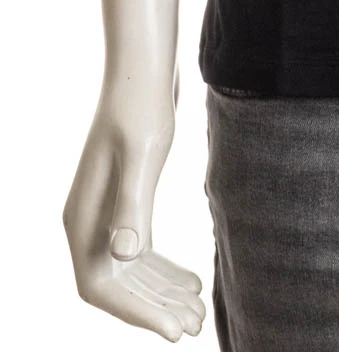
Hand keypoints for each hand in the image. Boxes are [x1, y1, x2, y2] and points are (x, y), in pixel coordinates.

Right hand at [62, 61, 205, 340]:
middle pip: (118, 286)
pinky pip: (141, 249)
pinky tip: (194, 280)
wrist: (144, 68)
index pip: (103, 287)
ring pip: (131, 271)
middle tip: (198, 325)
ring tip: (202, 310)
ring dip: (163, 293)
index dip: (138, 313)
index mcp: (82, 219)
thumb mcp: (144, 154)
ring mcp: (105, 212)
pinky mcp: (126, 199)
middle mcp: (88, 220)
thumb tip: (126, 255)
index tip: (176, 330)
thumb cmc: (142, 107)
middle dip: (156, 309)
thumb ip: (133, 204)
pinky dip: (164, 270)